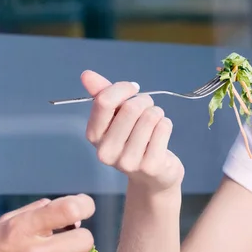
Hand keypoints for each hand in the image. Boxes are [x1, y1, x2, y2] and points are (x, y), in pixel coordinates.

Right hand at [81, 70, 184, 192]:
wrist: (152, 176)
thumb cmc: (132, 138)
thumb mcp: (115, 116)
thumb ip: (101, 94)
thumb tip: (86, 75)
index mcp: (93, 136)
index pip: (104, 101)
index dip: (123, 88)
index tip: (132, 89)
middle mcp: (106, 152)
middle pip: (131, 108)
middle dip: (144, 101)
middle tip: (147, 108)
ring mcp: (128, 162)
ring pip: (150, 116)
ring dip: (157, 112)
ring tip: (154, 122)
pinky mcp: (150, 166)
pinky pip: (163, 128)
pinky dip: (165, 124)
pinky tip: (161, 134)